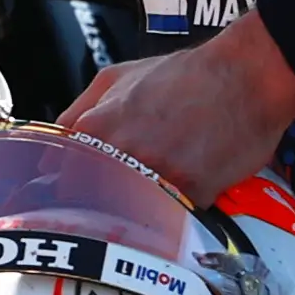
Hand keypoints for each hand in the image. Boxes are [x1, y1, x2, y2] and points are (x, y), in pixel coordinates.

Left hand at [55, 14, 294, 206]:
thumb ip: (78, 112)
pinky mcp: (189, 193)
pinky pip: (170, 219)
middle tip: (108, 211)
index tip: (65, 204)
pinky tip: (178, 205)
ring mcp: (154, 174)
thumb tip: (49, 151)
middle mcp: (119, 153)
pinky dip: (171, 218)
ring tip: (144, 209)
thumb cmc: (185, 74)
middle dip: (95, 211)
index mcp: (96, 126)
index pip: (56, 178)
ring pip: (127, 215)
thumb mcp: (116, 77)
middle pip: (88, 203)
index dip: (62, 193)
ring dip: (132, 218)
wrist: (245, 75)